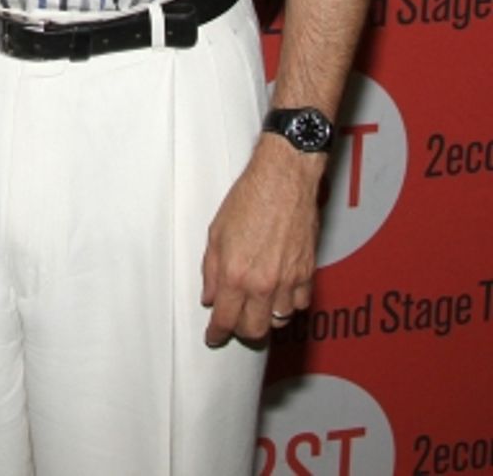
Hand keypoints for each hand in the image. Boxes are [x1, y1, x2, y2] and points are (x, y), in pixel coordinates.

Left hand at [200, 137, 322, 344]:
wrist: (284, 180)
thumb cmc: (249, 198)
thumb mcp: (216, 232)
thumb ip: (212, 270)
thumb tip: (210, 297)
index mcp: (237, 275)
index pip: (226, 320)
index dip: (217, 334)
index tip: (214, 337)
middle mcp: (264, 284)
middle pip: (255, 330)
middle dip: (242, 330)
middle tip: (235, 321)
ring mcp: (289, 281)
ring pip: (279, 320)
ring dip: (267, 316)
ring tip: (258, 302)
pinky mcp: (308, 273)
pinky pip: (300, 304)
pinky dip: (289, 303)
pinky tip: (280, 290)